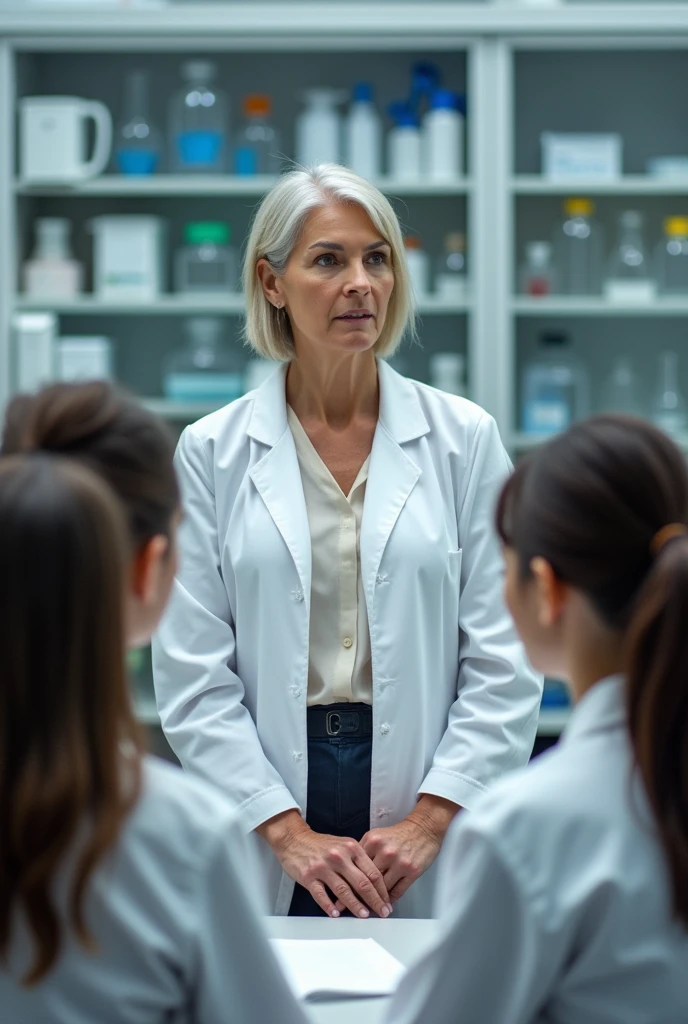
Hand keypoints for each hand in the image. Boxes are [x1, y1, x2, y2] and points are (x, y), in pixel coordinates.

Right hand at [256, 810, 392, 919]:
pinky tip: (336, 914)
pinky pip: (321, 894)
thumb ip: (358, 861)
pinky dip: (329, 906)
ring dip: (356, 906)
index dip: (382, 889)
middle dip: (375, 900)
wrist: (295, 839)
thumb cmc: (321, 845)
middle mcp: (339, 856)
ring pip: (344, 890)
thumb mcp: (344, 845)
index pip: (372, 871)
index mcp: (351, 848)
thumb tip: (374, 885)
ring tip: (364, 916)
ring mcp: (323, 866)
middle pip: (362, 882)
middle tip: (382, 912)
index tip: (387, 901)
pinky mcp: (309, 876)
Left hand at [338, 795, 458, 908]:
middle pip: (367, 879)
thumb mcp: (377, 836)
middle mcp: (385, 851)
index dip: (346, 882)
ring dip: (374, 901)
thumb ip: (363, 851)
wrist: (423, 828)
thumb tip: (348, 871)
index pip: (355, 866)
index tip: (338, 895)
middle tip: (348, 908)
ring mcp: (399, 862)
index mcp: (373, 841)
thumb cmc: (398, 834)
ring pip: (382, 888)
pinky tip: (385, 904)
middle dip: (357, 896)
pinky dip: (390, 900)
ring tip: (367, 910)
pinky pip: (398, 891)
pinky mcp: (412, 871)